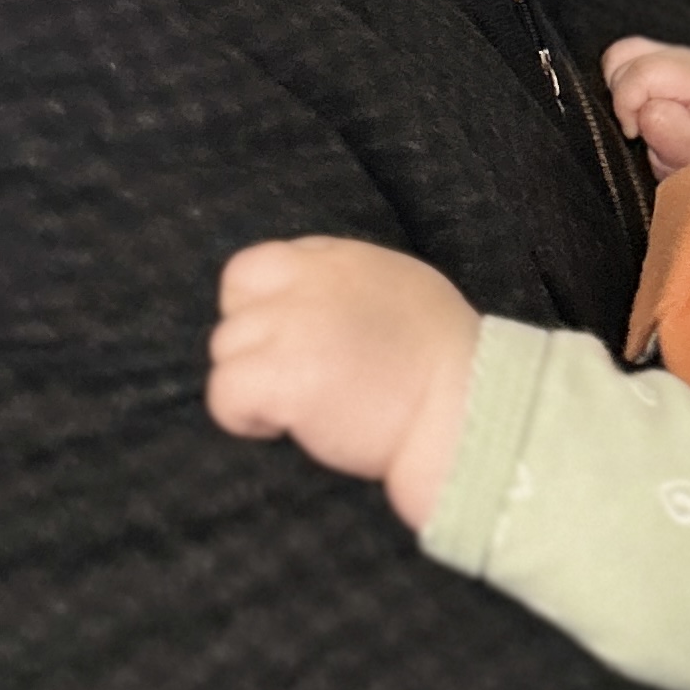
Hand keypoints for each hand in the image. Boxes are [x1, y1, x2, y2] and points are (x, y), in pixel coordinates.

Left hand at [208, 238, 480, 530]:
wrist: (466, 411)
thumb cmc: (447, 366)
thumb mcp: (402, 292)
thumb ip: (348, 288)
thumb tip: (312, 303)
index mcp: (340, 261)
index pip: (256, 267)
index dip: (259, 306)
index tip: (287, 342)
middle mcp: (309, 283)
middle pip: (235, 306)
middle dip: (253, 344)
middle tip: (292, 378)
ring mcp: (291, 327)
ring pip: (227, 350)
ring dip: (253, 383)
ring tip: (300, 408)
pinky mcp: (281, 376)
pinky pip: (223, 393)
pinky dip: (243, 417)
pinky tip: (282, 428)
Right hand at [602, 36, 689, 173]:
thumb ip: (671, 131)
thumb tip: (644, 110)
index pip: (642, 72)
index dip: (626, 105)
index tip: (634, 133)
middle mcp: (681, 55)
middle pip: (624, 59)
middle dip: (622, 99)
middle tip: (639, 127)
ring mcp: (667, 52)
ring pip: (618, 54)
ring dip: (616, 88)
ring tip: (636, 114)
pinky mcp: (654, 57)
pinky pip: (620, 59)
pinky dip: (617, 82)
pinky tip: (634, 104)